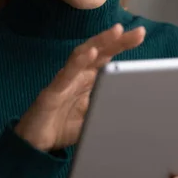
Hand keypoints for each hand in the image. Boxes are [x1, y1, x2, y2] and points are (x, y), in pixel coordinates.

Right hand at [14, 23, 145, 151]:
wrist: (36, 146)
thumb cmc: (63, 127)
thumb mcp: (94, 117)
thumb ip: (109, 107)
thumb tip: (133, 105)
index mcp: (88, 79)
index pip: (107, 57)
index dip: (122, 44)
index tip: (140, 34)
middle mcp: (77, 75)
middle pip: (98, 51)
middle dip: (117, 40)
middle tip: (138, 31)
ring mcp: (64, 81)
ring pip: (82, 55)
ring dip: (99, 42)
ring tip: (116, 32)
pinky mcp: (52, 92)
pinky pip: (66, 74)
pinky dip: (78, 62)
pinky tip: (90, 53)